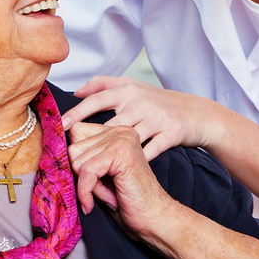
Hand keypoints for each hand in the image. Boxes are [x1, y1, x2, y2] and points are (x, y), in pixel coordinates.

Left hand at [61, 76, 217, 160]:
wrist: (196, 113)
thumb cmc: (159, 101)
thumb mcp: (133, 87)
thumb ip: (104, 85)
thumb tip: (77, 90)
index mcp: (129, 90)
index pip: (98, 98)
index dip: (79, 111)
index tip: (62, 125)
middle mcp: (141, 101)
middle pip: (110, 123)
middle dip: (92, 140)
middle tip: (73, 155)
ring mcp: (157, 117)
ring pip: (128, 139)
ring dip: (112, 156)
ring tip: (95, 170)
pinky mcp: (171, 133)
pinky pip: (150, 151)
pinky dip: (137, 162)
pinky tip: (125, 173)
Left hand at [67, 122, 177, 238]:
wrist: (154, 218)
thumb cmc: (127, 200)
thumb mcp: (101, 173)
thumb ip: (85, 156)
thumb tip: (56, 148)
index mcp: (116, 131)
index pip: (76, 131)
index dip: (78, 159)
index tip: (93, 178)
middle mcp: (120, 130)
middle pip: (74, 147)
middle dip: (83, 175)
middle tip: (104, 188)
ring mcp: (122, 139)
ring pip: (77, 160)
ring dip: (88, 185)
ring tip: (109, 192)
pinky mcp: (120, 154)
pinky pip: (85, 171)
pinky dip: (86, 192)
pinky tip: (99, 202)